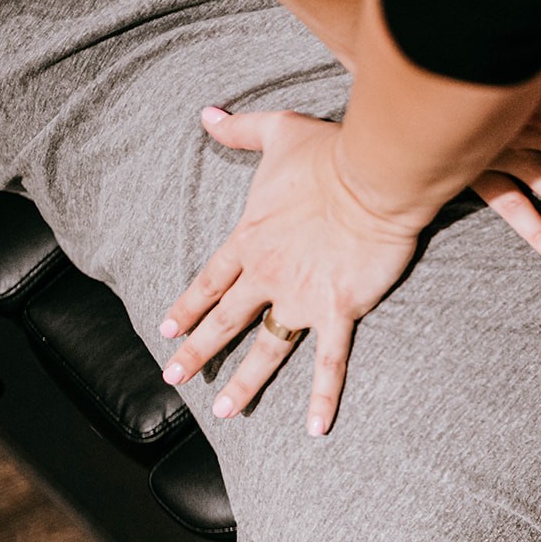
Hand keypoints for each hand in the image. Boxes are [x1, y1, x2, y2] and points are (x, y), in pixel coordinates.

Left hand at [159, 106, 425, 435]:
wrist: (374, 177)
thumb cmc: (330, 154)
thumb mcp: (278, 131)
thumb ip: (239, 127)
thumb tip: (206, 113)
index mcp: (251, 238)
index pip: (209, 279)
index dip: (187, 305)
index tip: (166, 327)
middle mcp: (268, 274)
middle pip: (225, 319)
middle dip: (196, 350)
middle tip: (173, 377)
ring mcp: (302, 297)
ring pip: (265, 348)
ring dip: (244, 382)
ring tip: (224, 410)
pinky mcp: (340, 309)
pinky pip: (329, 362)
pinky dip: (323, 397)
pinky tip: (315, 428)